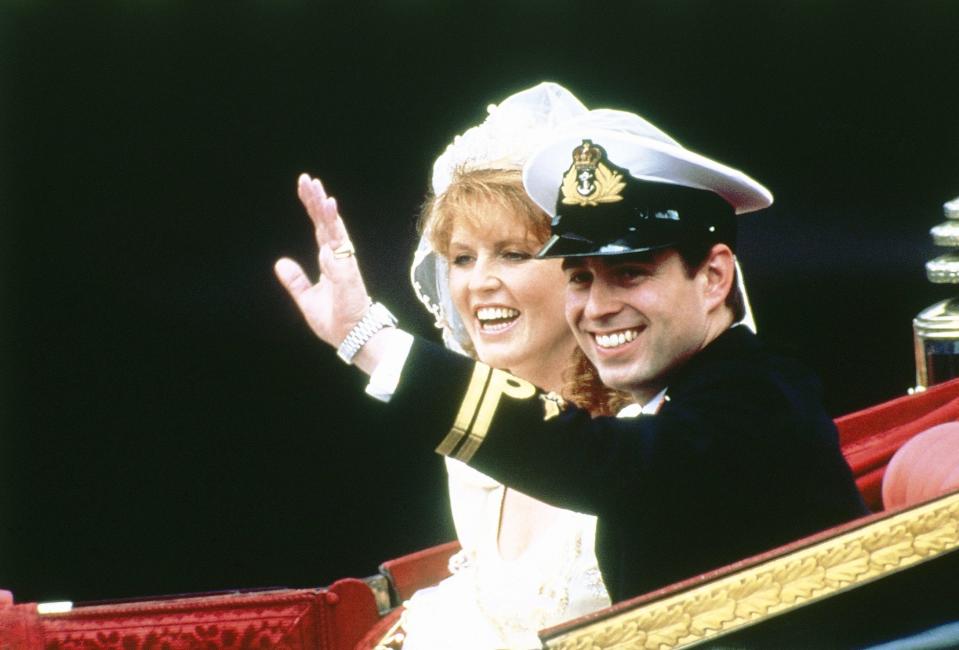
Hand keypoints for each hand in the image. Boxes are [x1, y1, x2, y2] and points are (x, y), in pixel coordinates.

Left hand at [274, 173, 371, 347]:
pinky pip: (340, 263)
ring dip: (330, 216)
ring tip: (324, 197)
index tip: (304, 186)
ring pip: (337, 236)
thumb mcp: (306, 298)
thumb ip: (296, 280)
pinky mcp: (350, 281)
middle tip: (309, 180)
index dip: (313, 206)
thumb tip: (280, 263)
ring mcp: (346, 268)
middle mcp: (339, 259)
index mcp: (330, 260)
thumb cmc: (335, 319)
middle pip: (328, 224)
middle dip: (319, 202)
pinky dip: (333, 250)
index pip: (320, 227)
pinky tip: (326, 234)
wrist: (352, 338)